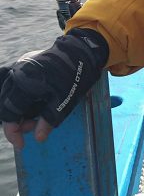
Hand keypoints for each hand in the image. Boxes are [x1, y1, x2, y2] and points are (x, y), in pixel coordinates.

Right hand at [0, 30, 108, 148]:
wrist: (81, 51)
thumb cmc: (74, 78)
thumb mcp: (63, 103)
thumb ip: (48, 121)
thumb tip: (38, 138)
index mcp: (24, 85)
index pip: (9, 114)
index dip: (13, 132)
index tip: (21, 144)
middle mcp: (18, 75)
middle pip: (8, 105)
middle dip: (19, 121)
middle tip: (34, 127)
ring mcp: (21, 67)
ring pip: (12, 96)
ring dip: (22, 110)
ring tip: (38, 116)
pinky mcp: (26, 64)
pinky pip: (18, 86)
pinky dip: (24, 98)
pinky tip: (37, 103)